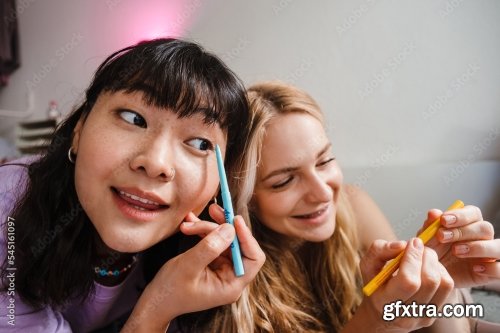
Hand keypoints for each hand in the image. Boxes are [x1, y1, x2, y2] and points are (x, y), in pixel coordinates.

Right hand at [122, 206, 264, 331]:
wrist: (156, 301)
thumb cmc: (170, 290)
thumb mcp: (188, 266)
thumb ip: (210, 248)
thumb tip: (230, 229)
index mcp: (232, 285)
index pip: (254, 258)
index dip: (247, 237)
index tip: (234, 219)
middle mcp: (231, 277)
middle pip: (238, 245)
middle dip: (223, 227)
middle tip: (212, 210)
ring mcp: (223, 269)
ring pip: (225, 240)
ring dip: (208, 227)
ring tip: (189, 223)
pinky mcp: (213, 262)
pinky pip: (214, 242)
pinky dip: (203, 231)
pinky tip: (190, 223)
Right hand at [352, 238, 453, 331]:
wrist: (382, 314)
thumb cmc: (375, 285)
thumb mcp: (368, 265)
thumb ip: (380, 251)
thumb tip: (403, 244)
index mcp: (386, 303)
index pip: (409, 282)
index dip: (413, 258)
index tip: (412, 242)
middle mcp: (407, 315)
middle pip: (429, 281)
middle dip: (426, 257)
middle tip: (418, 246)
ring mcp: (424, 317)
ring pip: (443, 283)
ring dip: (435, 263)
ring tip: (422, 257)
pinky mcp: (436, 313)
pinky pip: (448, 287)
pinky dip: (440, 271)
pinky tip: (427, 269)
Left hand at [420, 205, 498, 287]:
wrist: (432, 277)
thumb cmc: (432, 254)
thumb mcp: (427, 239)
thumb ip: (430, 226)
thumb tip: (434, 213)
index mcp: (468, 224)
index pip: (473, 213)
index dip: (460, 215)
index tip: (443, 220)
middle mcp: (482, 237)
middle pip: (485, 227)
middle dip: (463, 231)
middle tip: (442, 237)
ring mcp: (489, 255)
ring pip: (499, 246)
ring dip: (479, 247)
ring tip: (456, 251)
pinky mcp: (491, 273)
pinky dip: (491, 268)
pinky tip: (475, 268)